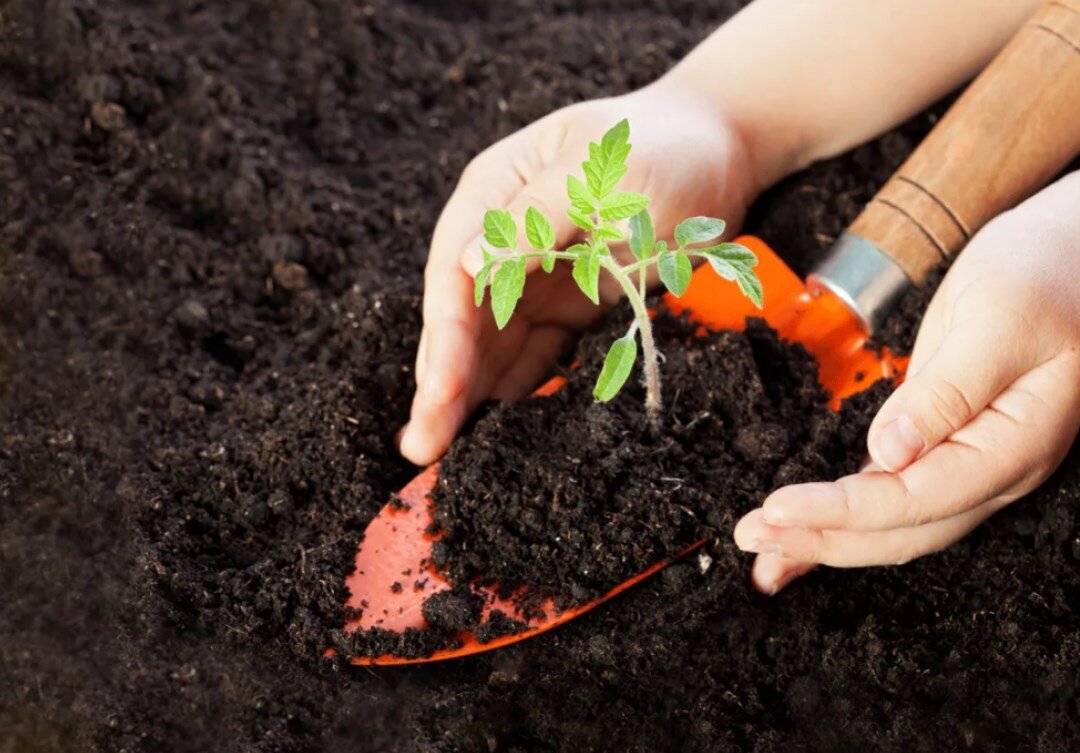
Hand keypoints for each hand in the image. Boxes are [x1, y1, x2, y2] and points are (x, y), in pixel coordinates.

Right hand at [398, 82, 759, 463]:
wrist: (721, 150)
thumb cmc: (664, 146)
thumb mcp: (599, 173)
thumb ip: (534, 217)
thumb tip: (465, 265)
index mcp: (494, 193)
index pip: (455, 274)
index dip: (446, 338)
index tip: (439, 393)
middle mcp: (503, 238)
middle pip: (463, 317)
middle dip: (441, 381)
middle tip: (421, 447)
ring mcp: (534, 273)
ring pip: (490, 343)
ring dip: (468, 395)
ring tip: (439, 452)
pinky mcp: (568, 302)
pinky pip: (533, 352)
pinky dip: (515, 388)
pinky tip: (495, 430)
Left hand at [735, 172, 1079, 593]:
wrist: (1076, 252)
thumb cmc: (1050, 272)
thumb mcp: (1000, 319)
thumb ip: (947, 390)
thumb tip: (888, 453)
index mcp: (1013, 445)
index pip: (916, 500)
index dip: (842, 512)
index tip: (778, 509)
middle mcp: (992, 468)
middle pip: (900, 528)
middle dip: (821, 537)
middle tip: (750, 535)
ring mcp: (968, 460)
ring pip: (892, 522)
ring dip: (825, 538)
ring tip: (762, 549)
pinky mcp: (943, 442)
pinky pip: (890, 492)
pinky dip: (841, 514)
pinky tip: (800, 528)